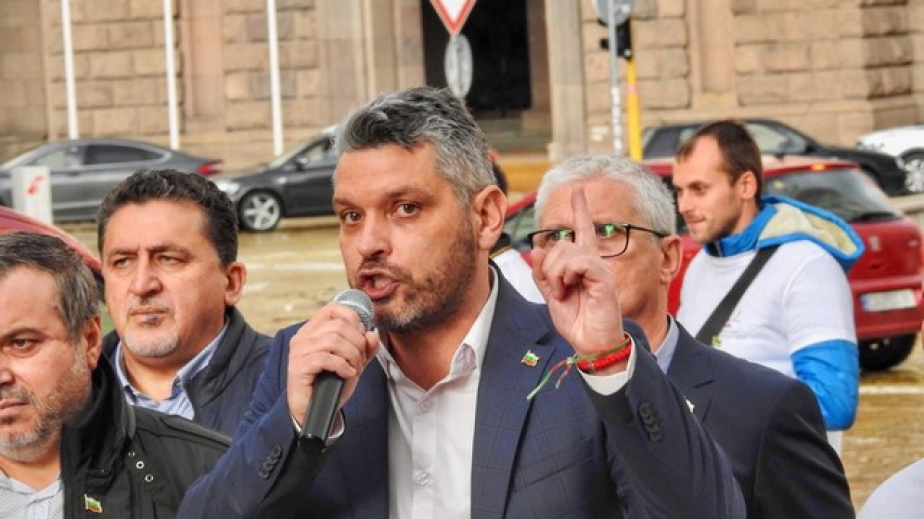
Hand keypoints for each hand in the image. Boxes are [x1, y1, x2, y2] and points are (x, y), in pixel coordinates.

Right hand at [286, 302, 379, 426]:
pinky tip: (347, 374)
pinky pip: (326, 358)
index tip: (361, 335)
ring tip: (354, 368)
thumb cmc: (330, 384)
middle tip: (360, 360)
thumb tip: (372, 334)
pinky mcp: (299, 366)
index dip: (352, 318)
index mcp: (313, 330)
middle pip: (338, 326)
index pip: (332, 308)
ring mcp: (299, 351)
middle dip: (357, 343)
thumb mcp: (353, 362)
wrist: (314, 410)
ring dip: (352, 356)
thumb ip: (364, 348)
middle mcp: (303, 337)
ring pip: (333, 340)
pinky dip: (342, 366)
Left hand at [531, 186, 625, 359]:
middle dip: (549, 267)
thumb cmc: (577, 322)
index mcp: (583, 265)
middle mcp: (594, 262)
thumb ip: (543, 274)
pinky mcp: (604, 277)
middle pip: (562, 243)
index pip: (583, 230)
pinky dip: (566, 276)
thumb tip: (537, 249)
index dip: (580, 209)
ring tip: (564, 292)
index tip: (578, 190)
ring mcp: (600, 269)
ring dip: (555, 274)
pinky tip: (570, 289)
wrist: (592, 344)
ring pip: (566, 251)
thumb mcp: (552, 296)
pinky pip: (578, 262)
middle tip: (557, 289)